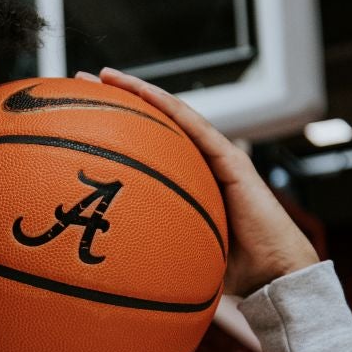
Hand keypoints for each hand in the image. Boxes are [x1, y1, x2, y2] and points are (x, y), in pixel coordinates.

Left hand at [79, 67, 319, 299]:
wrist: (273, 275)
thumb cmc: (230, 271)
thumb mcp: (178, 252)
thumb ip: (151, 246)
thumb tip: (108, 264)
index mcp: (188, 179)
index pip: (148, 144)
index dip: (116, 126)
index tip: (81, 113)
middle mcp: (201, 162)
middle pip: (154, 122)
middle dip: (118, 99)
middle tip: (78, 83)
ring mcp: (218, 158)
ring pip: (173, 114)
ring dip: (140, 91)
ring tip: (106, 76)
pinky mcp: (231, 161)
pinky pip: (196, 126)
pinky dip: (169, 106)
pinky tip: (144, 91)